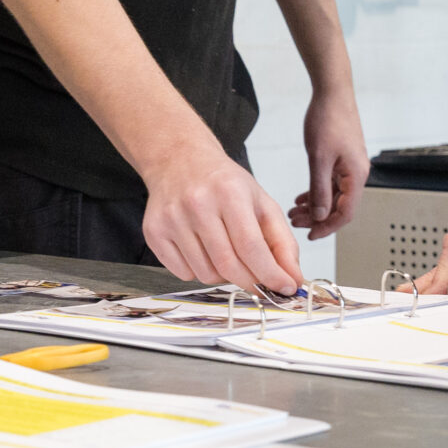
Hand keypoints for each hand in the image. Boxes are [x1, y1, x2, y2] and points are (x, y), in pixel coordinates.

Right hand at [141, 140, 301, 294]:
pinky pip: (183, 274)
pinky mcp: (154, 232)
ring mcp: (172, 219)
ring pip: (206, 274)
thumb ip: (282, 242)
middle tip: (260, 283)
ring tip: (224, 251)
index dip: (270, 274)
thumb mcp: (261, 202)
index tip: (285, 288)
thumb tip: (293, 279)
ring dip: (223, 275)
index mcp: (229, 191)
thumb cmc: (223, 183)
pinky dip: (199, 271)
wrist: (179, 160)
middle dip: (250, 281)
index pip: (251, 246)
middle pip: (228, 265)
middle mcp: (197, 203)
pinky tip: (202, 249)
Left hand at [290, 87, 367, 236]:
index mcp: (356, 175)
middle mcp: (357, 173)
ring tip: (294, 210)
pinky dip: (317, 191)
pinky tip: (302, 196)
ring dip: (315, 205)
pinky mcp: (343, 158)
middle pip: (339, 206)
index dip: (327, 227)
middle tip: (295, 221)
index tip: (310, 235)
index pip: (345, 213)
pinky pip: (332, 183)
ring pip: (334, 195)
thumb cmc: (328, 119)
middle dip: (317, 217)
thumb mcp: (319, 158)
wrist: (332, 92)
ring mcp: (350, 166)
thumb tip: (320, 215)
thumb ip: (319, 189)